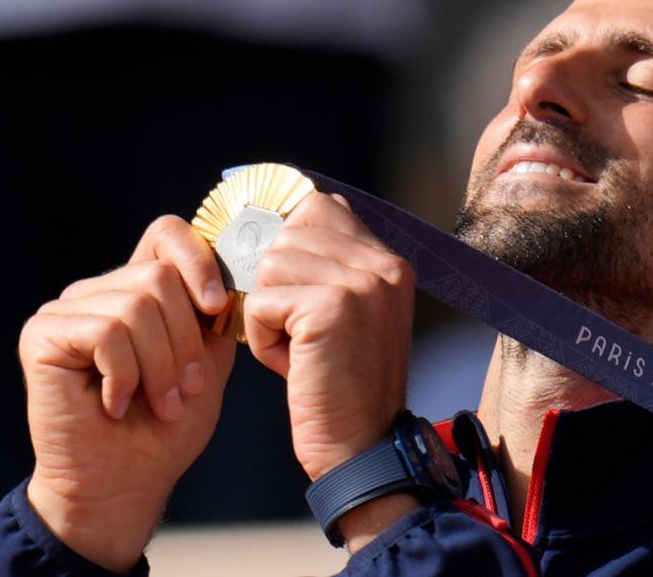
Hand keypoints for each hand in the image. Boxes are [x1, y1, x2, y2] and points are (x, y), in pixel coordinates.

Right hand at [19, 215, 234, 571]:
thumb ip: (214, 315)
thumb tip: (233, 274)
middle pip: (160, 276)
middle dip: (185, 341)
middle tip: (184, 390)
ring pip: (136, 306)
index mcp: (140, 289)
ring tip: (157, 403)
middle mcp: (100, 291)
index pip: (168, 234)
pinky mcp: (41, 334)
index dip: (199, 260)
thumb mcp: (208, 362)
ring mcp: (67, 309)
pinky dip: (125, 375)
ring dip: (159, 366)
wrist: (126, 482)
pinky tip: (115, 403)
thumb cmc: (167, 428)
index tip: (217, 307)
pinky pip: (105, 332)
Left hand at [245, 193, 414, 481]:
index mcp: (390, 262)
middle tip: (296, 330)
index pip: (320, 206)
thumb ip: (330, 267)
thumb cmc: (342, 385)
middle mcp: (383, 264)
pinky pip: (261, 301)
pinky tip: (291, 364)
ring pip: (269, 265)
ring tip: (296, 348)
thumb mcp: (350, 315)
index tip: (288, 284)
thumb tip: (280, 219)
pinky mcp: (332, 307)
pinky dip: (262, 338)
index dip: (288, 240)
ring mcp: (362, 283)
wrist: (362, 446)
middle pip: (286, 234)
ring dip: (267, 311)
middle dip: (274, 283)